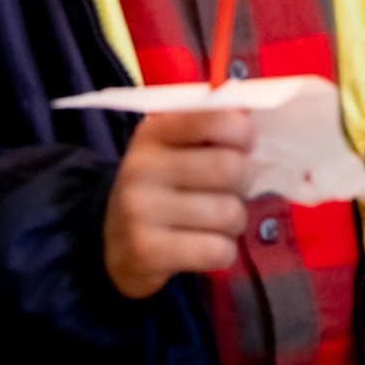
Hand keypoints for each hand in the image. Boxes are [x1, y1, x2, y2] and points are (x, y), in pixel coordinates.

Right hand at [102, 107, 253, 298]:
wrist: (115, 244)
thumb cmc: (163, 188)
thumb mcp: (175, 149)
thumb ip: (211, 127)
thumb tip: (249, 111)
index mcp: (152, 133)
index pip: (216, 119)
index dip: (243, 134)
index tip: (241, 146)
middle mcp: (142, 168)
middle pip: (231, 168)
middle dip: (242, 184)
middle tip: (225, 191)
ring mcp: (140, 211)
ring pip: (230, 213)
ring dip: (233, 222)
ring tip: (211, 222)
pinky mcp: (147, 252)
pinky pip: (218, 251)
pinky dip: (223, 252)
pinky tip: (203, 247)